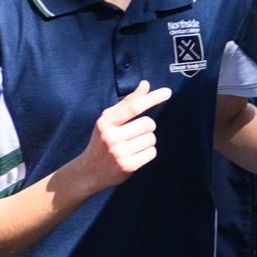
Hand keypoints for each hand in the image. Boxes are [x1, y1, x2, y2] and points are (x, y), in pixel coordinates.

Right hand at [65, 79, 170, 201]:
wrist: (88, 172)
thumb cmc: (101, 141)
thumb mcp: (108, 120)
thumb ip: (127, 102)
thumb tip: (145, 84)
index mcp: (106, 122)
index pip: (133, 107)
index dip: (152, 98)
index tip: (167, 92)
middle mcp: (111, 136)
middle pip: (148, 124)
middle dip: (148, 127)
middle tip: (136, 133)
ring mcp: (119, 152)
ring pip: (151, 139)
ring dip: (148, 140)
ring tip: (134, 145)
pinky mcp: (128, 166)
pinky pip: (151, 153)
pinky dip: (148, 152)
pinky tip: (136, 155)